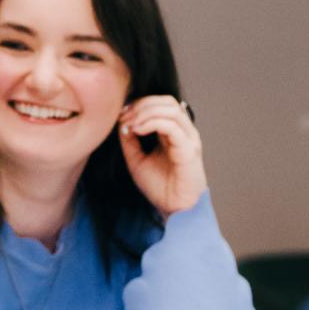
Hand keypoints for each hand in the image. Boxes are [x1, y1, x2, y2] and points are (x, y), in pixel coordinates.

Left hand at [118, 95, 206, 215]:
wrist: (172, 207)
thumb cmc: (158, 185)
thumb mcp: (136, 159)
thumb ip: (129, 140)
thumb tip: (122, 122)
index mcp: (172, 132)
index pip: (160, 103)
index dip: (139, 104)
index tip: (120, 114)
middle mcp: (183, 132)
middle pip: (166, 101)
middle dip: (142, 104)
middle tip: (124, 116)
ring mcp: (188, 139)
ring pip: (171, 109)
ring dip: (145, 112)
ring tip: (131, 124)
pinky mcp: (188, 150)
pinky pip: (173, 127)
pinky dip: (153, 123)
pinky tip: (137, 130)